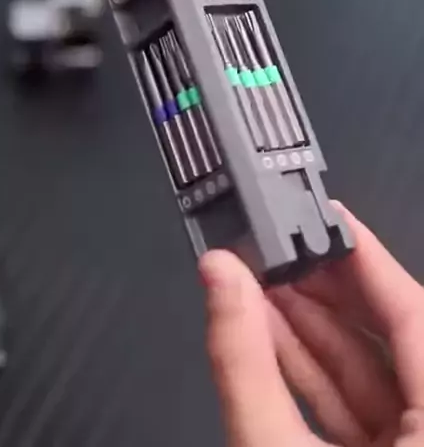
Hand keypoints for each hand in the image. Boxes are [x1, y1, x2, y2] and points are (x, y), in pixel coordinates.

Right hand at [200, 204, 423, 445]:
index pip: (416, 315)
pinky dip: (312, 372)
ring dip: (311, 330)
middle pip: (395, 337)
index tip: (333, 218)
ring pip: (371, 373)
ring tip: (262, 286)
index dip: (370, 261)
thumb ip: (245, 363)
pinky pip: (358, 406)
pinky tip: (267, 334)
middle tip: (287, 250)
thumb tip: (219, 275)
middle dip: (332, 293)